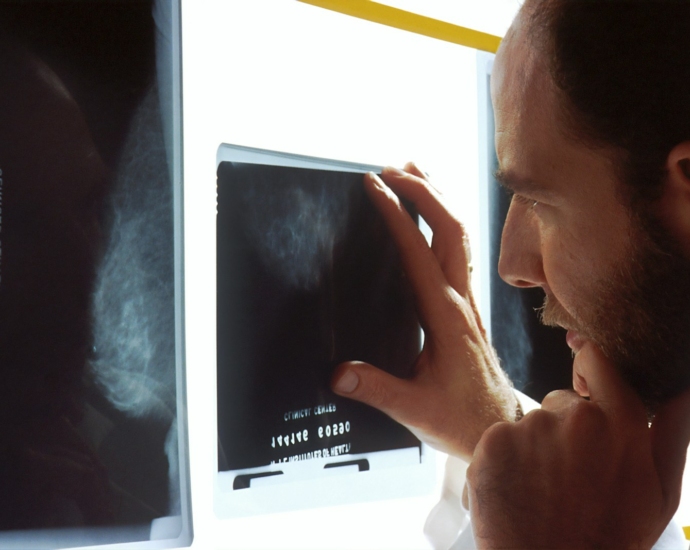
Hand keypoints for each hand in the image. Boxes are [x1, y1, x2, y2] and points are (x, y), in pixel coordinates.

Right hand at [331, 164, 517, 459]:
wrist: (500, 425)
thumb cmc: (462, 418)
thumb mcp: (415, 410)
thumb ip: (376, 389)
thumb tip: (337, 373)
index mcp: (446, 317)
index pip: (418, 252)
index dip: (396, 215)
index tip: (374, 186)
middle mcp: (461, 300)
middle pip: (451, 229)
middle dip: (423, 191)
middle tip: (392, 168)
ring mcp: (468, 300)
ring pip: (460, 235)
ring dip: (439, 199)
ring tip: (416, 172)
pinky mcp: (466, 306)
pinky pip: (459, 252)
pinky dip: (444, 223)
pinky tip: (431, 219)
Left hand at [466, 342, 689, 548]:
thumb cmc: (611, 537)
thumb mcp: (659, 494)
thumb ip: (673, 433)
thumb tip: (682, 389)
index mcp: (621, 423)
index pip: (597, 361)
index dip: (588, 368)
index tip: (584, 386)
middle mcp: (576, 416)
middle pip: (560, 403)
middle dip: (563, 430)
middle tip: (568, 477)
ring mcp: (531, 427)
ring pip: (529, 425)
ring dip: (533, 449)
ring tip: (544, 491)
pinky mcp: (494, 440)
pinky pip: (499, 438)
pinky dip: (503, 460)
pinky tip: (518, 491)